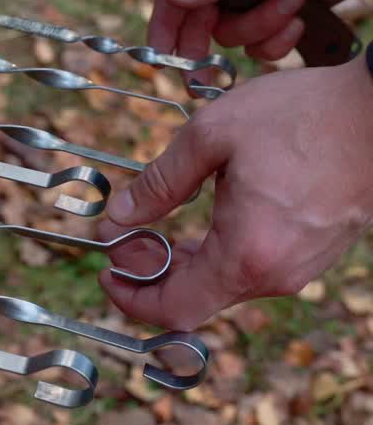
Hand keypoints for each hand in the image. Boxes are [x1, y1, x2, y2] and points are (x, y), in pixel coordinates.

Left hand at [97, 57, 372, 330]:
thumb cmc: (302, 115)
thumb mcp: (212, 136)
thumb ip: (159, 184)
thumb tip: (115, 218)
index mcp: (247, 255)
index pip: (175, 309)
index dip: (131, 298)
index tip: (107, 268)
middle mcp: (277, 275)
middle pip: (197, 300)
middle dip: (152, 273)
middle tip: (125, 234)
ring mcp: (303, 267)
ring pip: (226, 283)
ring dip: (185, 262)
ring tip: (158, 222)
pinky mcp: (316, 251)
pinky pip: (255, 266)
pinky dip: (219, 252)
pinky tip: (207, 215)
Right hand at [150, 0, 372, 77]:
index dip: (164, 27)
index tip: (160, 59)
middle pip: (197, 25)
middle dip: (204, 51)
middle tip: (200, 84)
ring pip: (233, 37)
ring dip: (265, 26)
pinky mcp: (274, 14)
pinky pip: (262, 44)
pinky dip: (282, 38)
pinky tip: (302, 15)